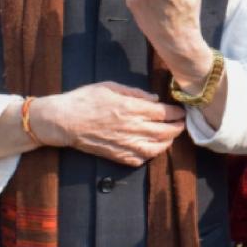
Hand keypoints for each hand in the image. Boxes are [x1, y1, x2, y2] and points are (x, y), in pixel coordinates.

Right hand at [29, 82, 185, 166]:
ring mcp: (126, 144)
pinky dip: (150, 154)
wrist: (64, 121)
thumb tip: (154, 99)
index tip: (181, 111)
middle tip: (182, 123)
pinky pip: (141, 160)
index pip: (164, 112)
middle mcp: (133, 128)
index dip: (177, 112)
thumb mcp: (111, 86)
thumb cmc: (85, 99)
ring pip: (157, 148)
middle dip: (178, 127)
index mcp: (132, 108)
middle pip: (166, 131)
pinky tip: (152, 148)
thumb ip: (136, 93)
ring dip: (168, 142)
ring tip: (171, 136)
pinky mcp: (118, 156)